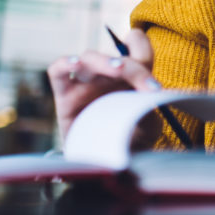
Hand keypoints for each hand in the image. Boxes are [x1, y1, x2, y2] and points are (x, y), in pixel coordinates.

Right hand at [46, 28, 158, 142]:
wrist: (103, 167)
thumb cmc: (127, 142)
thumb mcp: (147, 127)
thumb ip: (150, 108)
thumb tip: (158, 95)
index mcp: (129, 76)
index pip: (137, 47)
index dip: (145, 53)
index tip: (154, 80)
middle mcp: (107, 75)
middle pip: (117, 56)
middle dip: (134, 68)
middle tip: (148, 88)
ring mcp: (84, 83)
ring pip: (90, 57)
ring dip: (106, 61)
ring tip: (119, 70)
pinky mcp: (64, 96)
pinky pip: (57, 71)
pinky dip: (65, 62)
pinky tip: (76, 63)